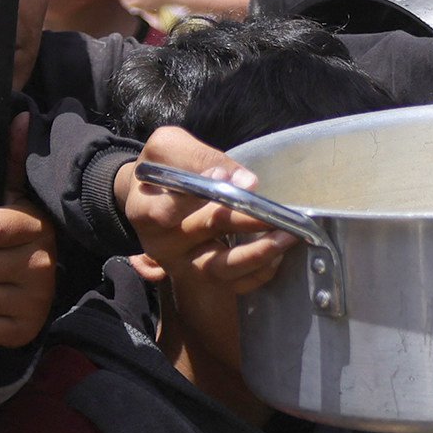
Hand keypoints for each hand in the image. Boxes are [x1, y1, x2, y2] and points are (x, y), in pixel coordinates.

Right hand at [120, 127, 294, 291]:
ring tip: (288, 235)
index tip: (226, 177)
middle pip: (202, 235)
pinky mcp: (204, 279)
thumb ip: (200, 158)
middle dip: (244, 221)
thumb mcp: (169, 148)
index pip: (164, 213)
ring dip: (258, 253)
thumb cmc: (164, 170)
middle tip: (277, 211)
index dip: (195, 198)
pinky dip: (260, 272)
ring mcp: (183, 265)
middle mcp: (162, 244)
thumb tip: (244, 182)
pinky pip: (235, 284)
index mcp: (144, 212)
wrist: (155, 199)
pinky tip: (279, 252)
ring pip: (220, 268)